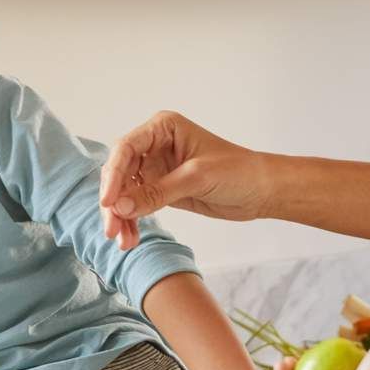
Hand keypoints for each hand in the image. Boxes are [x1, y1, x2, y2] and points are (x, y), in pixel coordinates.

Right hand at [98, 111, 269, 248]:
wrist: (261, 190)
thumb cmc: (238, 171)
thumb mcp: (197, 178)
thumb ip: (158, 192)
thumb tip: (120, 206)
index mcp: (163, 128)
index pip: (126, 148)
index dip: (113, 175)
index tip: (108, 202)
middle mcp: (154, 145)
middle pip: (120, 172)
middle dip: (114, 201)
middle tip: (111, 229)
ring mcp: (156, 168)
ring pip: (125, 192)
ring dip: (120, 216)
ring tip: (123, 242)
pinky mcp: (161, 189)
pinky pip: (137, 205)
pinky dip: (131, 221)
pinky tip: (130, 239)